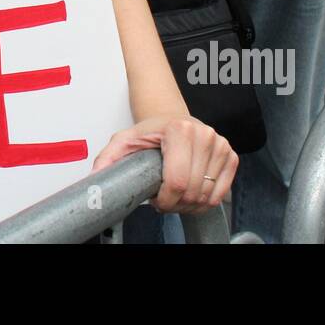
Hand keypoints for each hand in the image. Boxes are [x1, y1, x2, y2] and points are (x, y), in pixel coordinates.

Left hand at [92, 114, 236, 213]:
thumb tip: (94, 180)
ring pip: (207, 196)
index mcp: (180, 130)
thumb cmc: (151, 132)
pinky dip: (205, 201)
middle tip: (163, 199)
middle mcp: (204, 135)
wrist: (171, 119)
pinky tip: (191, 192)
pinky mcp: (230, 155)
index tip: (155, 200)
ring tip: (175, 194)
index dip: (165, 200)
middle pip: (192, 191)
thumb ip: (107, 160)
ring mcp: (220, 145)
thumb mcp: (124, 141)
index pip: (177, 181)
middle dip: (175, 204)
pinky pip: (221, 193)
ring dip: (190, 205)